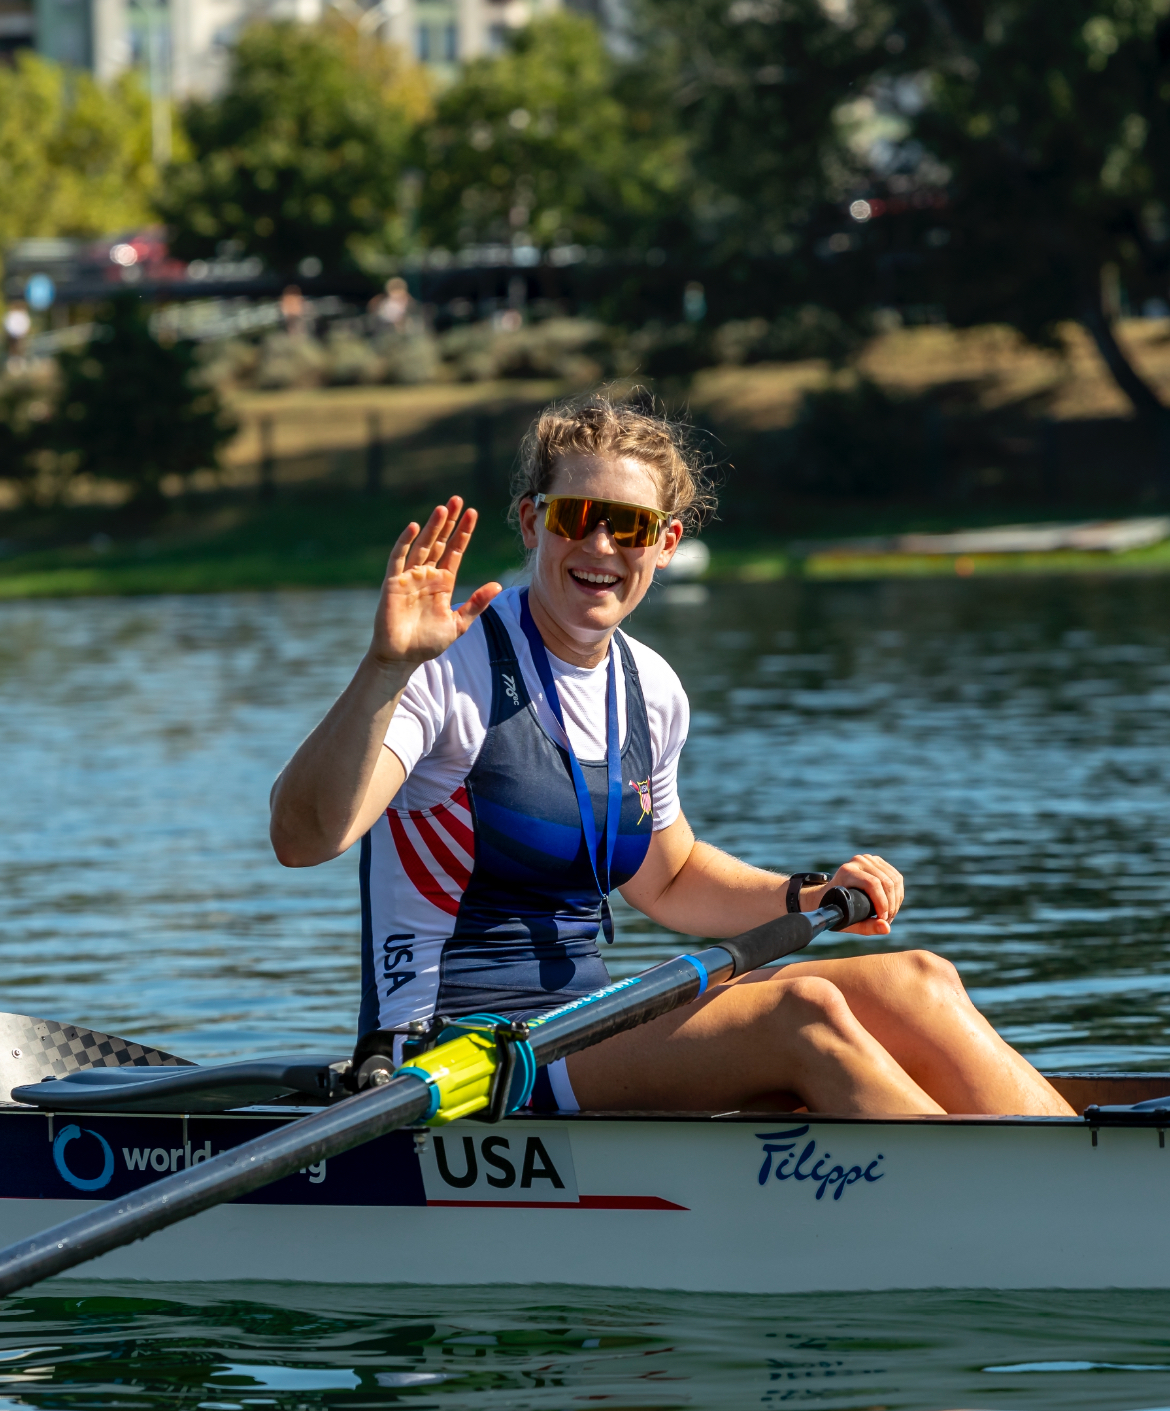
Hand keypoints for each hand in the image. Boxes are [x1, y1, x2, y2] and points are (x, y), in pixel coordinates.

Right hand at [370, 497, 500, 670]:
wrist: (402, 658)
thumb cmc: (428, 643)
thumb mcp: (459, 624)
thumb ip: (477, 604)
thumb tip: (498, 584)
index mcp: (443, 582)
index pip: (455, 551)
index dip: (464, 532)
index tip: (474, 513)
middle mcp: (427, 575)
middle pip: (439, 542)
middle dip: (449, 522)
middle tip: (458, 500)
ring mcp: (410, 577)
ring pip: (422, 545)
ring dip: (431, 527)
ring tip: (443, 508)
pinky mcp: (393, 583)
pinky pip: (398, 558)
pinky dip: (404, 542)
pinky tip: (413, 527)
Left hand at [805, 854, 903, 935]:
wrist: (827, 894)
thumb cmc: (835, 909)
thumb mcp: (848, 921)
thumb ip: (867, 927)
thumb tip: (887, 928)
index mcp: (846, 871)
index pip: (872, 884)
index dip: (882, 903)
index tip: (883, 919)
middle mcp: (858, 861)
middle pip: (886, 882)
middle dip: (891, 905)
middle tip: (887, 921)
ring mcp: (868, 859)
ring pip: (894, 880)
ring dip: (896, 901)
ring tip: (889, 916)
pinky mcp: (877, 861)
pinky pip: (896, 877)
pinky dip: (898, 894)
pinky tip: (892, 905)